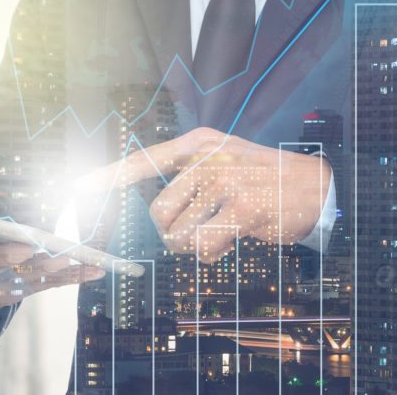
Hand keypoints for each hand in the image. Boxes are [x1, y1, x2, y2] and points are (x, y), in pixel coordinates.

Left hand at [79, 127, 330, 263]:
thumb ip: (188, 180)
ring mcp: (225, 181)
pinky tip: (232, 239)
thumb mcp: (225, 162)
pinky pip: (204, 246)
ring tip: (219, 232)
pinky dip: (212, 253)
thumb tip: (152, 218)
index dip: (107, 178)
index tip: (77, 189)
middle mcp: (208, 158)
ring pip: (178, 234)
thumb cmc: (264, 179)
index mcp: (198, 144)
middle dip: (171, 233)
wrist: (319, 185)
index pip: (142, 161)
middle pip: (157, 213)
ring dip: (193, 245)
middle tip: (198, 231)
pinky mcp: (242, 209)